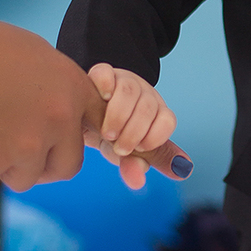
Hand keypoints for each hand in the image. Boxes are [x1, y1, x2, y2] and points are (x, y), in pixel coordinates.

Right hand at [0, 12, 111, 192]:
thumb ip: (51, 92)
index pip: (97, 128)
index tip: (54, 142)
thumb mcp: (30, 56)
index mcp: (71, 87)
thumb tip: (54, 125)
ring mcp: (25, 144)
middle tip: (10, 154)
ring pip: (22, 178)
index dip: (74, 139)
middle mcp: (57, 118)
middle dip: (39, 165)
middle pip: (65, 166)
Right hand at [86, 64, 182, 190]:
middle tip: (118, 146)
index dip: (154, 137)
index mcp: (156, 113)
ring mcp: (124, 81)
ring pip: (129, 91)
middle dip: (134, 132)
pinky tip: (99, 100)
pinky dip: (103, 86)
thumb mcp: (123, 154)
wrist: (82, 118)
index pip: (168, 121)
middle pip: (149, 107)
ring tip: (107, 133)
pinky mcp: (102, 73)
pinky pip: (106, 73)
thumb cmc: (109, 136)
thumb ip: (138, 166)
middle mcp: (144, 95)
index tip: (138, 149)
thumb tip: (165, 177)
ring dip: (118, 116)